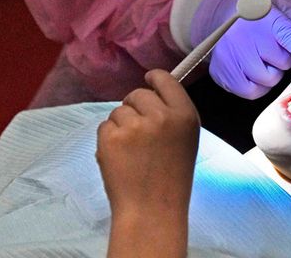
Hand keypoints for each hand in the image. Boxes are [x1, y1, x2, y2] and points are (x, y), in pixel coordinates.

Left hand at [97, 70, 199, 220]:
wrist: (152, 210)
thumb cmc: (171, 179)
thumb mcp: (186, 139)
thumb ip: (173, 114)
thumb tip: (153, 93)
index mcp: (185, 115)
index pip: (166, 79)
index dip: (154, 79)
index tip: (148, 81)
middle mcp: (161, 115)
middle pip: (137, 94)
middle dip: (134, 109)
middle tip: (139, 135)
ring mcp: (135, 126)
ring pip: (118, 111)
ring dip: (120, 126)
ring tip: (131, 153)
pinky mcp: (111, 137)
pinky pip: (104, 126)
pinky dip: (108, 140)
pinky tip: (119, 159)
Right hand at [191, 0, 290, 98]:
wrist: (216, 11)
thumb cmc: (255, 7)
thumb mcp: (280, 3)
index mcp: (265, 18)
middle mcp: (247, 38)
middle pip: (283, 64)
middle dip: (285, 59)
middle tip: (274, 46)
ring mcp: (232, 57)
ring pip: (268, 81)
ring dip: (271, 73)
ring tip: (261, 57)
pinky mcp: (222, 73)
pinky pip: (252, 92)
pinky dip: (257, 85)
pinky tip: (251, 69)